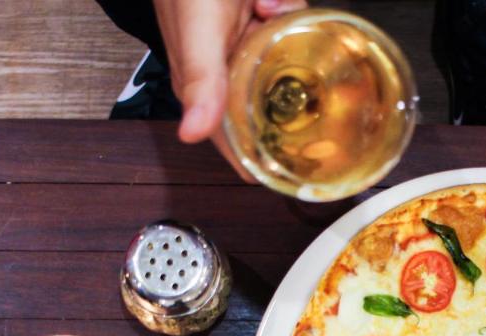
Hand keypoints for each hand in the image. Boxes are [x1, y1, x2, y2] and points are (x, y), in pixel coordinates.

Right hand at [152, 0, 306, 167]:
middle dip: (288, 86)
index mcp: (205, 86)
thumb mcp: (197, 34)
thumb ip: (200, 82)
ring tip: (264, 6)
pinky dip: (285, 6)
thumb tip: (191, 135)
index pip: (236, 140)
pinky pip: (289, 23)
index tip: (293, 169)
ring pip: (287, 59)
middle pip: (272, 99)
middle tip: (285, 63)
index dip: (262, 157)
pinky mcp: (260, 16)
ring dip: (287, 32)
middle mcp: (228, 68)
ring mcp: (246, 41)